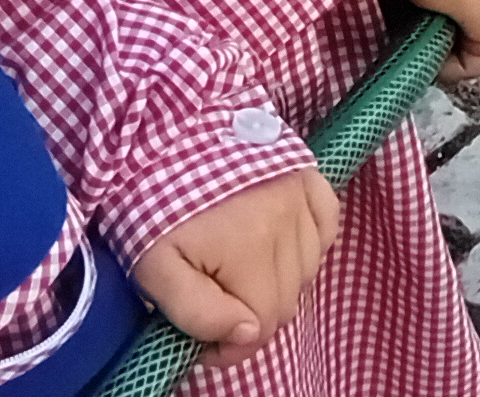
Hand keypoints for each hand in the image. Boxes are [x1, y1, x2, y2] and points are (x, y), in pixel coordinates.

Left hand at [131, 169, 337, 350]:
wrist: (159, 131)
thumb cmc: (151, 203)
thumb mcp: (154, 268)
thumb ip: (197, 311)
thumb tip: (249, 334)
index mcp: (249, 250)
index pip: (259, 329)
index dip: (229, 347)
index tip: (202, 342)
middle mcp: (287, 224)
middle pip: (284, 303)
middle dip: (250, 316)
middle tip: (215, 304)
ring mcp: (301, 196)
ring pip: (306, 271)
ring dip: (277, 282)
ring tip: (239, 270)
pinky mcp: (308, 175)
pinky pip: (327, 225)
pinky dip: (309, 244)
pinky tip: (279, 243)